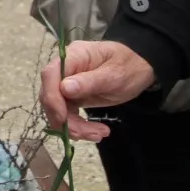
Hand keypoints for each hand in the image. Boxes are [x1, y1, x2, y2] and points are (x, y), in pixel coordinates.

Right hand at [39, 40, 157, 142]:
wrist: (139, 67)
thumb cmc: (129, 66)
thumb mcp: (115, 74)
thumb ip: (90, 81)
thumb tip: (64, 88)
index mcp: (74, 56)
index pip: (50, 74)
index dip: (51, 97)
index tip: (62, 118)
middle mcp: (65, 69)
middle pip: (50, 95)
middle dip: (66, 119)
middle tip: (90, 134)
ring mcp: (67, 83)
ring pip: (57, 109)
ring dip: (74, 127)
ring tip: (99, 134)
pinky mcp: (72, 96)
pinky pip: (67, 114)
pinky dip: (78, 126)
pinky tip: (94, 132)